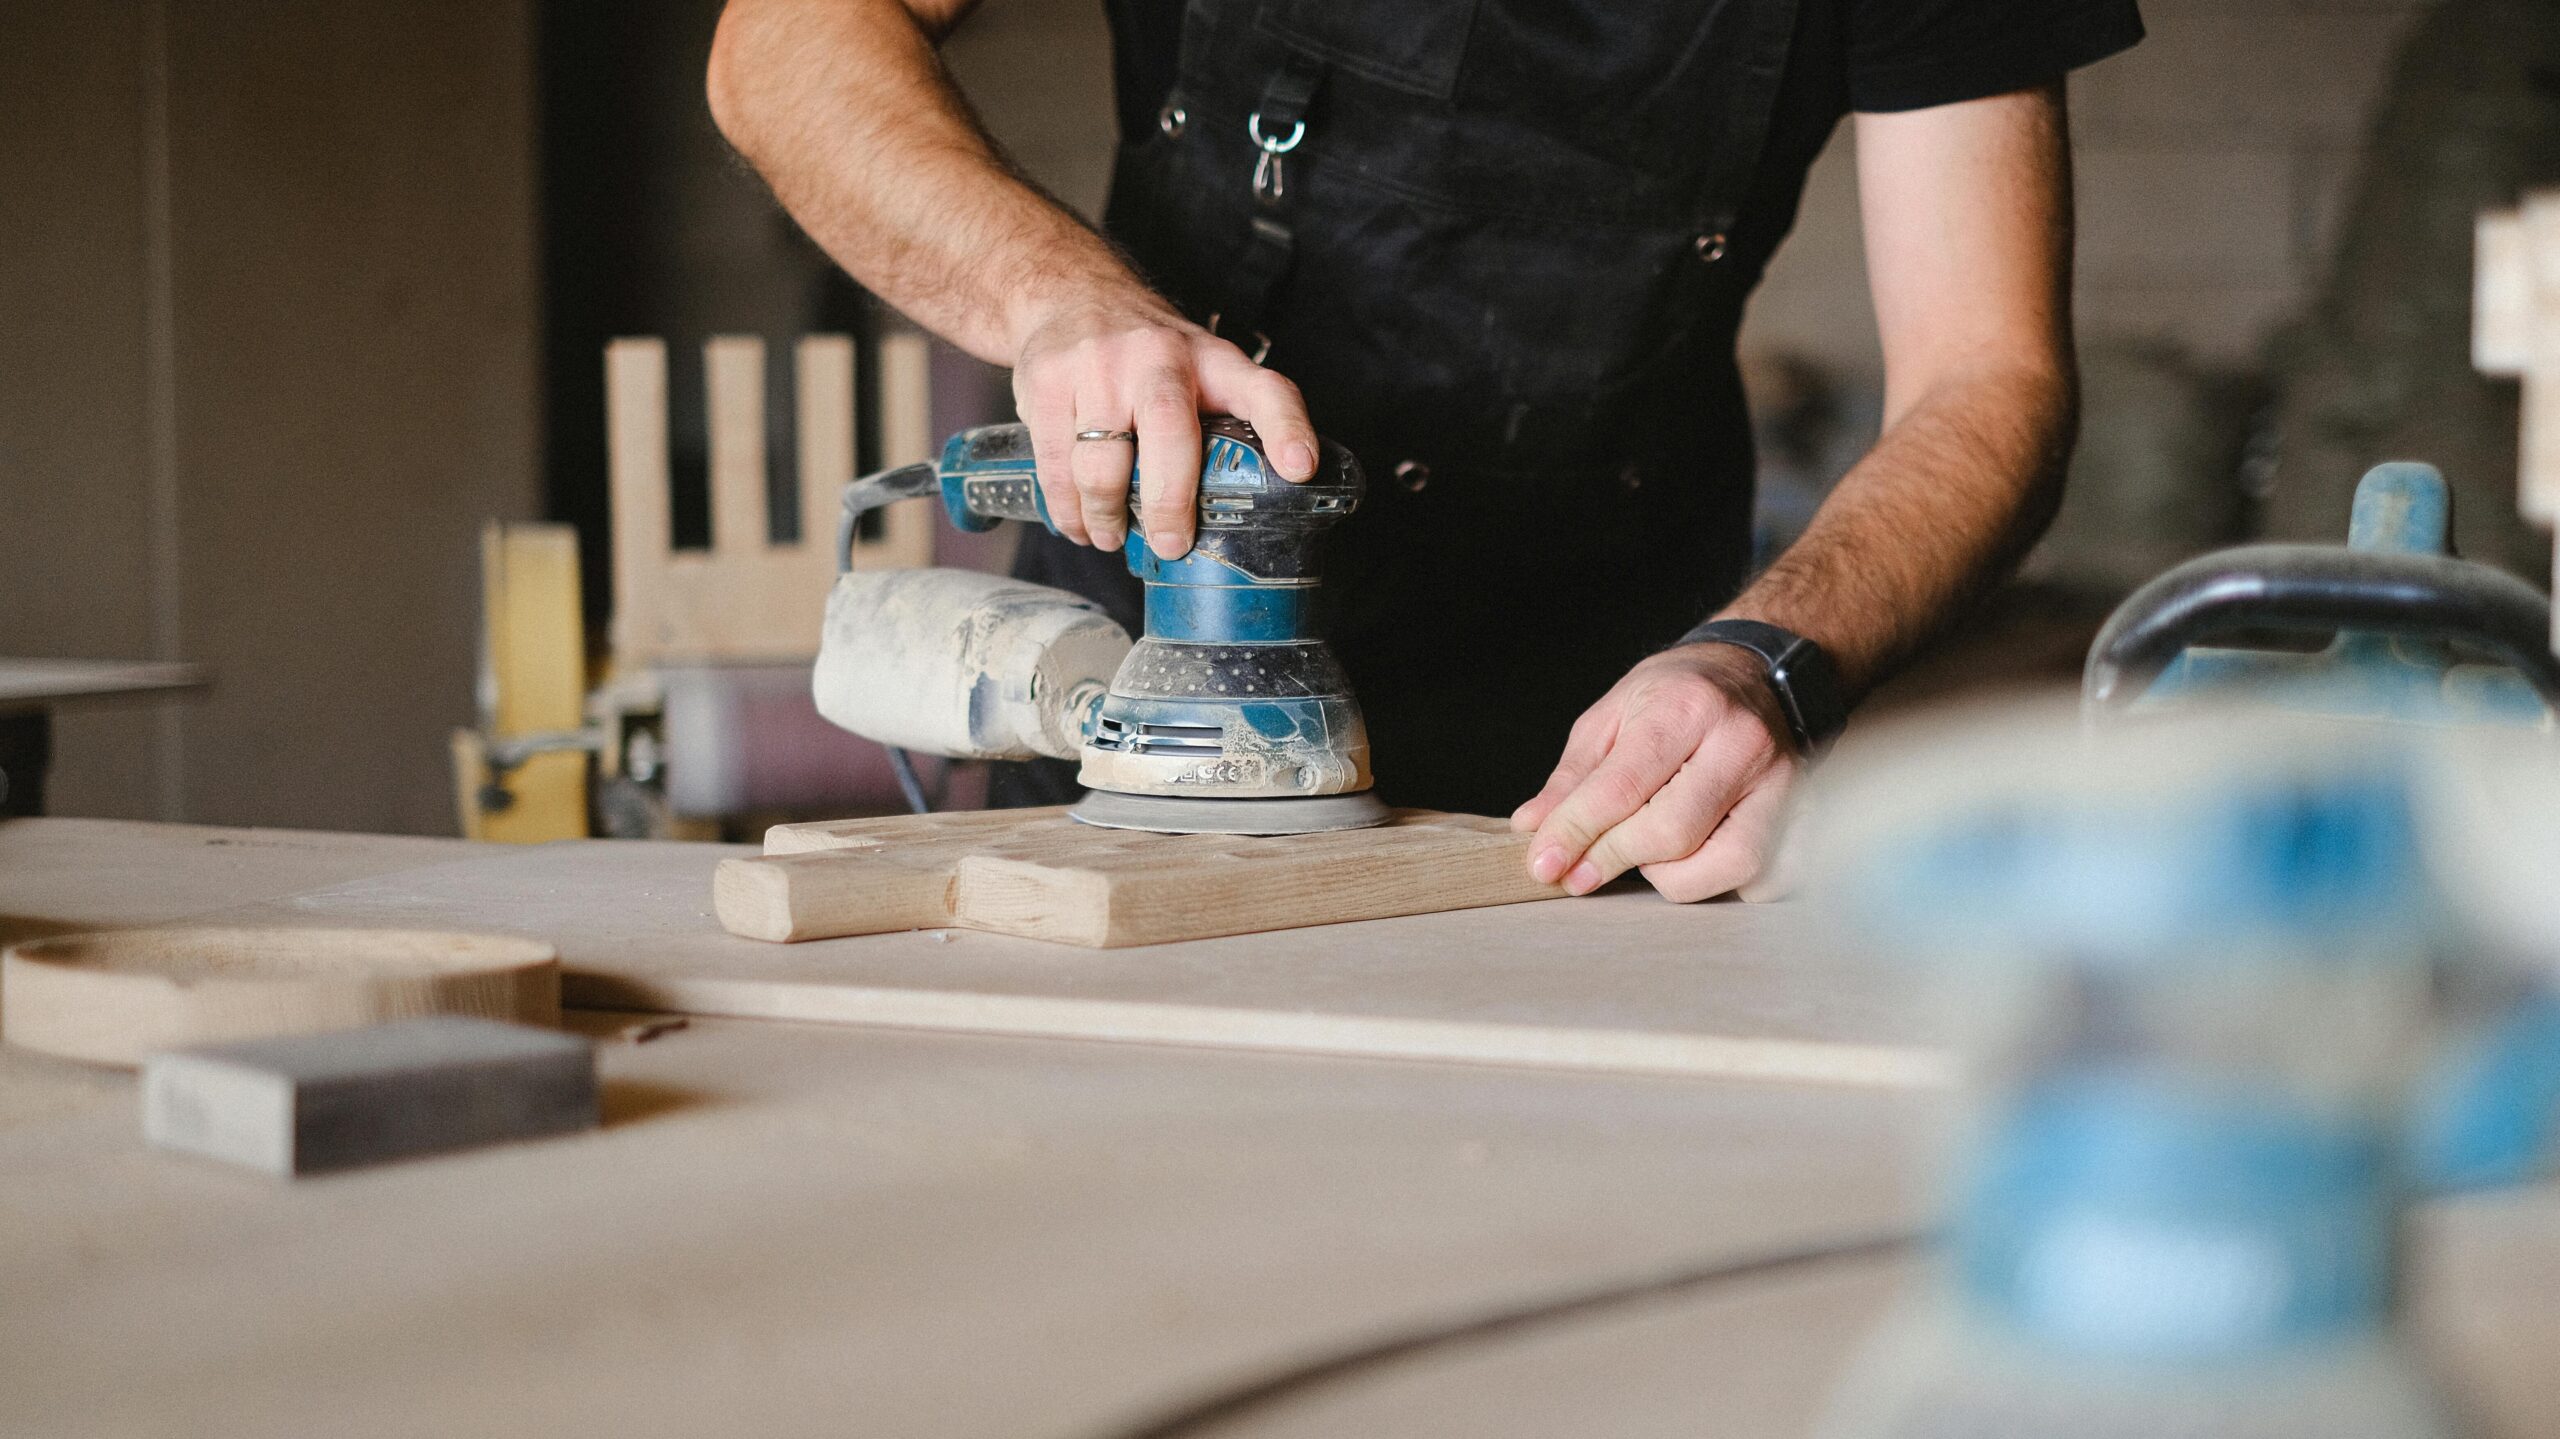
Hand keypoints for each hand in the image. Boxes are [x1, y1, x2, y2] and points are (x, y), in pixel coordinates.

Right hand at [1010, 295, 1319, 557]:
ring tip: (1111, 536)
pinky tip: (1078, 522)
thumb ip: (1224, 420)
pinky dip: (1067, 508)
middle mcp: (1159, 355)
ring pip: (1101, 461)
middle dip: (1170, 499)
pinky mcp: (1047, 382)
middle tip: (1171, 542)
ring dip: (1106, 515)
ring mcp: (1098, 366)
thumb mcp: (1200, 366)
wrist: (1068, 293)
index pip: (1263, 389)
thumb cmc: (1147, 352)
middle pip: (1169, 430)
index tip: (1299, 469)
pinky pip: (1055, 464)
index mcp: (1212, 360)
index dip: (1286, 430)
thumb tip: (1249, 509)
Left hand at [1511, 643, 1800, 901]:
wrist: (1756, 674)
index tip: (1544, 864)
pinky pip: (1763, 880)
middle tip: (1583, 869)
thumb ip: (1573, 776)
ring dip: (1669, 877)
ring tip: (1646, 854)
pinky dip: (1723, 884)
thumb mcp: (1612, 715)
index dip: (1575, 833)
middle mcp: (1741, 744)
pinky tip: (1698, 859)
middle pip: (1672, 833)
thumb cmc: (1679, 696)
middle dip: (1615, 859)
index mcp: (1686, 708)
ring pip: (1724, 865)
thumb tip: (1533, 828)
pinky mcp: (1805, 816)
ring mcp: (1781, 783)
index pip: (1622, 788)